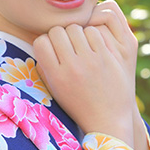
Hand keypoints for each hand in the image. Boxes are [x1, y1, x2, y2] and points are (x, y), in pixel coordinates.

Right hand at [33, 1, 138, 145]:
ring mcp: (91, 61)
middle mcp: (72, 67)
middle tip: (68, 45)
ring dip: (78, 34)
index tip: (52, 49)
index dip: (45, 42)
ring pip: (76, 28)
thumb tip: (41, 41)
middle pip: (57, 31)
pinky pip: (94, 32)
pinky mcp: (108, 57)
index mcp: (56, 76)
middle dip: (61, 35)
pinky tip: (95, 47)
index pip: (41, 41)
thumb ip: (45, 68)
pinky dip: (93, 36)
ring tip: (82, 46)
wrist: (107, 120)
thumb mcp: (55, 90)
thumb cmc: (78, 105)